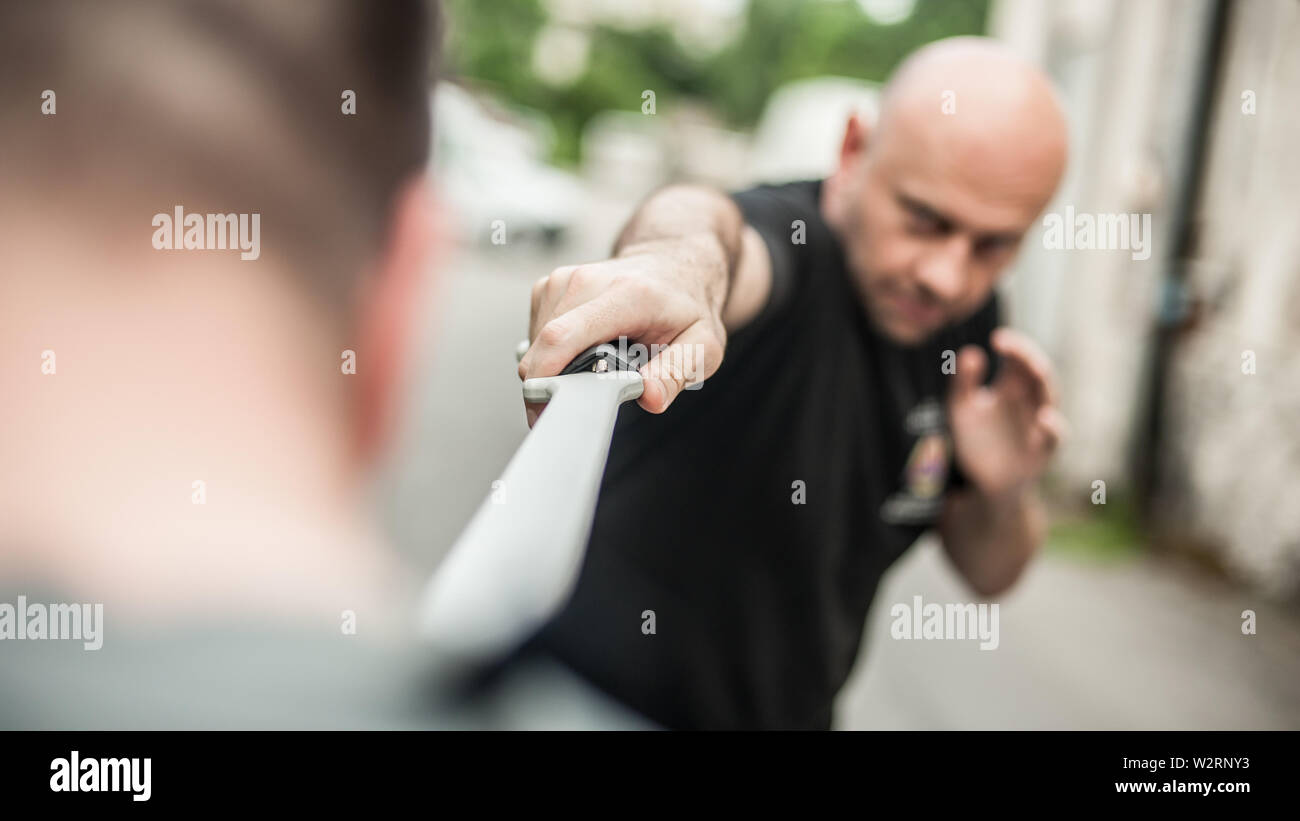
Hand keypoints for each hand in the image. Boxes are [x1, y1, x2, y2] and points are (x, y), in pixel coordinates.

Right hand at [517, 236, 727, 425]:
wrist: (673, 267)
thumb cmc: (686, 308)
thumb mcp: (701, 346)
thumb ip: (676, 373)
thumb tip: (650, 397)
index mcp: (627, 294)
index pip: (563, 336)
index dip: (545, 377)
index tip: (547, 409)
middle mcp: (587, 280)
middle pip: (544, 347)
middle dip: (555, 384)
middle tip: (589, 397)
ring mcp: (563, 280)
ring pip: (536, 345)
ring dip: (556, 367)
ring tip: (595, 364)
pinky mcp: (549, 286)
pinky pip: (536, 335)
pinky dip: (554, 351)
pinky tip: (584, 347)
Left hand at [947, 328, 1065, 497]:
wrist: (984, 481)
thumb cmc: (977, 440)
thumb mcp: (962, 409)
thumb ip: (964, 382)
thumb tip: (971, 352)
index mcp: (1012, 388)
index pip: (1020, 359)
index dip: (1014, 346)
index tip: (997, 338)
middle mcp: (1029, 402)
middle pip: (1038, 373)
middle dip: (1028, 357)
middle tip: (1012, 347)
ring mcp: (1038, 425)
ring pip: (1050, 399)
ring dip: (1044, 383)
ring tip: (1034, 367)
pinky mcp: (1042, 450)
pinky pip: (1054, 438)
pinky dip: (1053, 427)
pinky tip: (1044, 418)